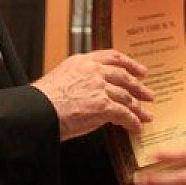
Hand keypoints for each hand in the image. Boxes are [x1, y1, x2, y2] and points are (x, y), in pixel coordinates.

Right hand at [32, 50, 154, 141]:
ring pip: (126, 97)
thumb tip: (89, 91)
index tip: (138, 70)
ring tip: (146, 116)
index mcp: (82, 62)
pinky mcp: (103, 106)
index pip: (111, 57)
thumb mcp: (61, 78)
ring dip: (139, 108)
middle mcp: (93, 71)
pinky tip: (136, 127)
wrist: (37, 111)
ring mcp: (99, 88)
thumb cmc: (42, 100)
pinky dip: (133, 122)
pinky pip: (124, 114)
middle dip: (139, 87)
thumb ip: (79, 79)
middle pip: (124, 76)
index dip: (129, 63)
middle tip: (149, 94)